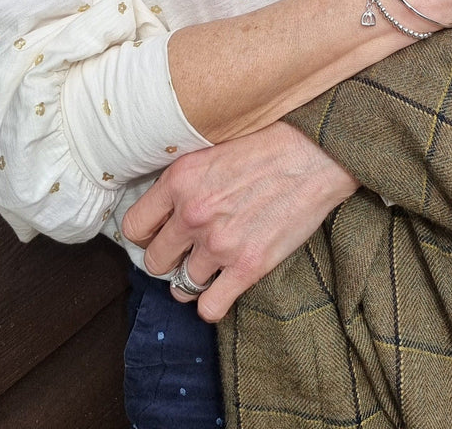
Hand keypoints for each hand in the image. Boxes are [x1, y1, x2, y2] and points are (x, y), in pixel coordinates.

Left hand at [121, 122, 358, 321]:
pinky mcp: (248, 266)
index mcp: (180, 180)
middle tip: (188, 251)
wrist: (317, 156)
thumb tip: (168, 200)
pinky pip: (210, 307)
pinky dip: (213, 303)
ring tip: (212, 266)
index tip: (160, 233)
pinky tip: (224, 287)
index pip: (134, 226)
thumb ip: (187, 176)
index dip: (146, 234)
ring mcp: (220, 244)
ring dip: (194, 279)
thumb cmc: (272, 144)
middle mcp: (193, 214)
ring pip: (181, 286)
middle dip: (169, 259)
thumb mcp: (216, 146)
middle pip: (155, 261)